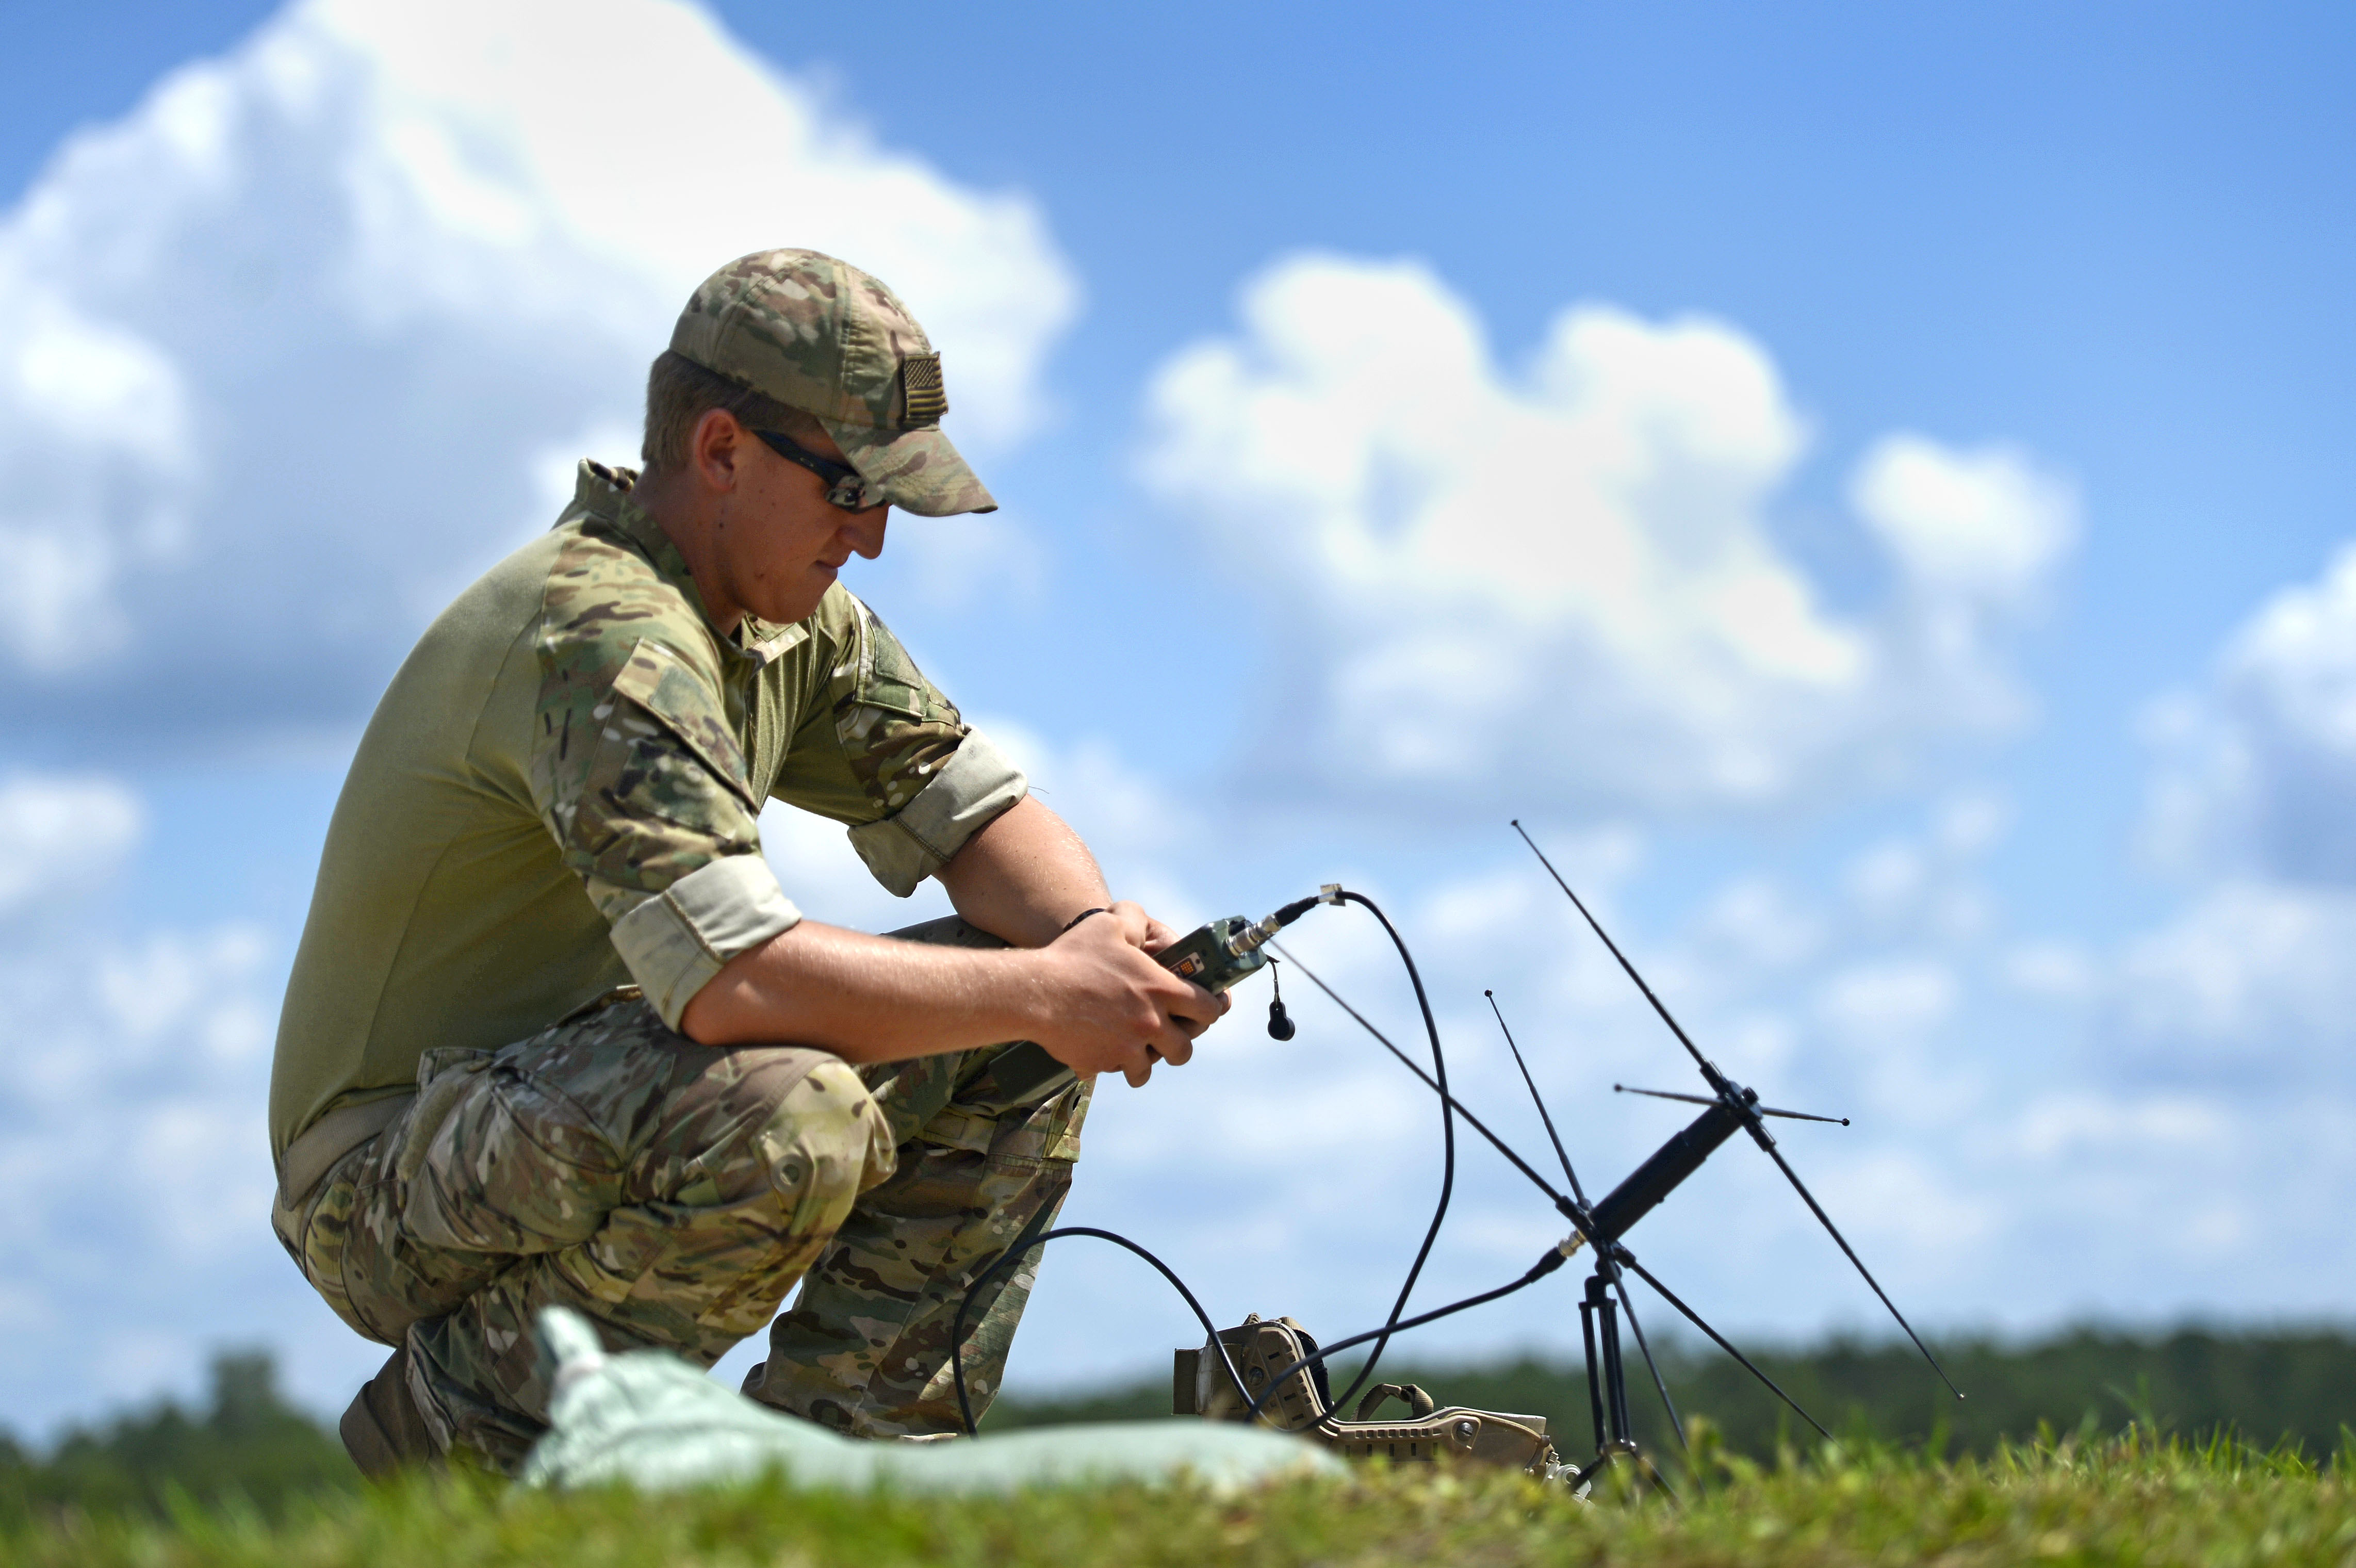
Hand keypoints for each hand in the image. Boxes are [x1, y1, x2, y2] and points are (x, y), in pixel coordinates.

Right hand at [1026, 901, 1230, 1086]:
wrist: (1034, 993)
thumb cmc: (1073, 956)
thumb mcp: (1109, 924)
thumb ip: (1136, 920)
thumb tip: (1145, 927)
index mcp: (1160, 989)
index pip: (1207, 1009)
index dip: (1211, 1009)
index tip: (1206, 1010)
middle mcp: (1150, 1023)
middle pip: (1184, 1050)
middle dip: (1179, 1045)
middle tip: (1168, 1038)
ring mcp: (1127, 1048)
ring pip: (1149, 1069)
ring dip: (1144, 1061)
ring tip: (1133, 1051)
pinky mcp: (1102, 1064)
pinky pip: (1114, 1072)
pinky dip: (1110, 1065)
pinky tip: (1101, 1051)